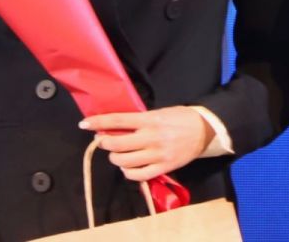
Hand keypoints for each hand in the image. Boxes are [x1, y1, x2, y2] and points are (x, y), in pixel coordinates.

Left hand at [79, 106, 213, 181]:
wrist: (204, 130)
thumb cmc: (179, 118)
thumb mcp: (159, 112)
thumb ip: (139, 120)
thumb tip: (115, 126)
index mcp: (150, 119)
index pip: (118, 120)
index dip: (98, 122)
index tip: (84, 124)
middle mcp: (152, 137)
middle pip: (117, 143)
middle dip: (104, 142)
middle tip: (102, 140)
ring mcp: (157, 154)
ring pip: (125, 161)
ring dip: (115, 158)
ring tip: (116, 153)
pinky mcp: (164, 167)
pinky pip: (139, 175)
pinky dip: (128, 172)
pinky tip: (127, 167)